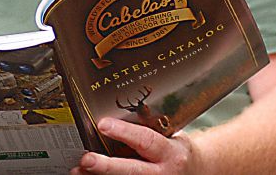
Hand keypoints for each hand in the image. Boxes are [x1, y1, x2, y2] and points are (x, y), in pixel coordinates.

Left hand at [71, 118, 195, 173]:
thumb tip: (114, 108)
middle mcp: (163, 173)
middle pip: (132, 171)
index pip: (146, 141)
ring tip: (77, 170)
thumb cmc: (176, 150)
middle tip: (86, 159)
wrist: (198, 172)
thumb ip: (148, 128)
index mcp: (171, 153)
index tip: (103, 124)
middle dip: (107, 167)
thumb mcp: (170, 135)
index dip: (124, 132)